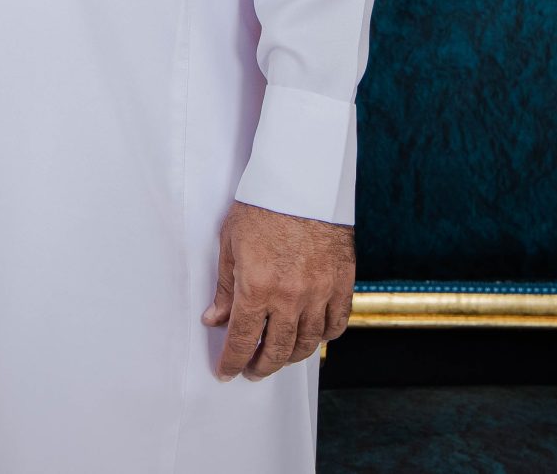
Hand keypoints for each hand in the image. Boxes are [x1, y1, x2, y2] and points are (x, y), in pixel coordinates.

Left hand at [202, 199, 354, 379]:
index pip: (243, 338)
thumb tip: (215, 318)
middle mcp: (291, 296)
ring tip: (278, 357)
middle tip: (251, 370)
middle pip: (277, 349)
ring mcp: (320, 293)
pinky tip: (310, 337)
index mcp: (258, 287)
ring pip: (308, 342)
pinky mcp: (342, 284)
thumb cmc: (262, 207)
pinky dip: (322, 337)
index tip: (227, 372)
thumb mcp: (230, 244)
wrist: (302, 183)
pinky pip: (335, 324)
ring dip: (291, 356)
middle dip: (261, 365)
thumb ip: (226, 287)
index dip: (233, 361)